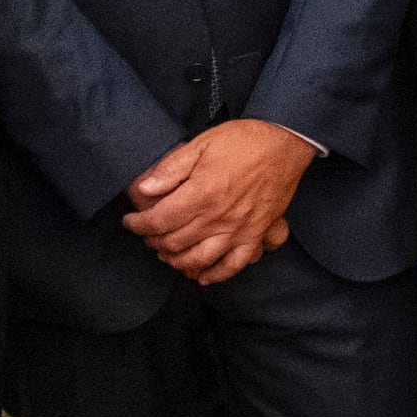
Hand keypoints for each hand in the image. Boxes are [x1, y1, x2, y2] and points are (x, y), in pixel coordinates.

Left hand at [124, 119, 311, 283]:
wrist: (285, 145)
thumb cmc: (244, 141)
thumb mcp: (201, 144)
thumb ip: (172, 168)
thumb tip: (145, 189)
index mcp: (201, 194)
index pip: (159, 220)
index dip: (139, 225)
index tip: (130, 222)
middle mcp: (217, 217)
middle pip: (175, 242)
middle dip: (154, 242)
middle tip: (147, 235)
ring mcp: (238, 229)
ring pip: (199, 258)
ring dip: (177, 261)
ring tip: (167, 254)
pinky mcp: (255, 235)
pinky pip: (234, 264)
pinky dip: (216, 274)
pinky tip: (202, 276)